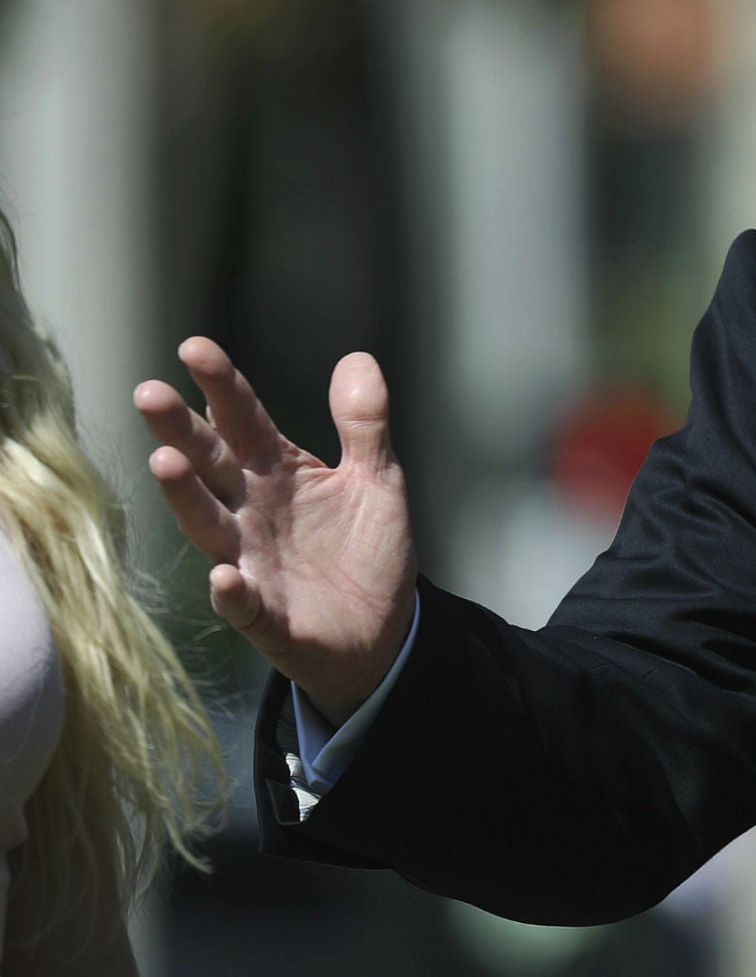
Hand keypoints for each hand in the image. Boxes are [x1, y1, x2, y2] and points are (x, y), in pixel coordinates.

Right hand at [134, 338, 416, 723]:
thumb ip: (364, 422)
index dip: (221, 386)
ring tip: (165, 462)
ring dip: (186, 498)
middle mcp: (252, 512)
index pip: (243, 421)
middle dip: (180, 432)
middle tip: (150, 393)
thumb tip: (357, 357)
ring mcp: (253, 563)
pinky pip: (243, 605)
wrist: (383, 629)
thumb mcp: (377, 478)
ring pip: (210, 527)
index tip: (193, 348)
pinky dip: (232, 593)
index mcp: (278, 472)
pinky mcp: (267, 617)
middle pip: (211, 466)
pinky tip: (224, 576)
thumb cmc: (367, 549)